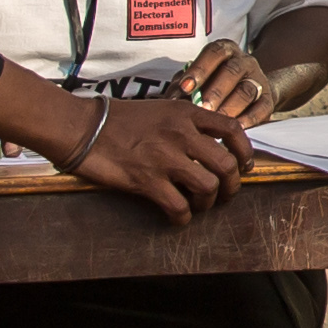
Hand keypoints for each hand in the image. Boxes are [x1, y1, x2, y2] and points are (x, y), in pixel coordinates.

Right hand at [65, 93, 251, 221]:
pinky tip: (178, 217)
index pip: (231, 130)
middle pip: (226, 164)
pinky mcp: (147, 180)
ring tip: (199, 205)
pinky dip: (183, 217)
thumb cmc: (117, 120)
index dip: (245, 151)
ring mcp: (164, 158)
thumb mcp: (159, 110)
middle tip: (224, 194)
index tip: (244, 166)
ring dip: (208, 203)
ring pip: (208, 187)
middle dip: (231, 185)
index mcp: (185, 114)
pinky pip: (179, 206)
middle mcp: (180, 134)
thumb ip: (184, 124)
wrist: (82, 127)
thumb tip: (206, 145)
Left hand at [171, 39, 272, 119]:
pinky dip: (249, 119)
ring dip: (231, 106)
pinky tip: (235, 128)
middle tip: (202, 108)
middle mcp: (243, 61)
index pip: (214, 53)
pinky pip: (262, 108)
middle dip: (216, 91)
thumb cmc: (213, 84)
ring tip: (217, 121)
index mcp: (224, 51)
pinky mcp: (268, 99)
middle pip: (232, 72)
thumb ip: (184, 87)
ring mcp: (258, 80)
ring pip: (247, 90)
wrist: (250, 91)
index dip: (200, 69)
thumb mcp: (198, 80)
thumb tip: (169, 102)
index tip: (186, 87)